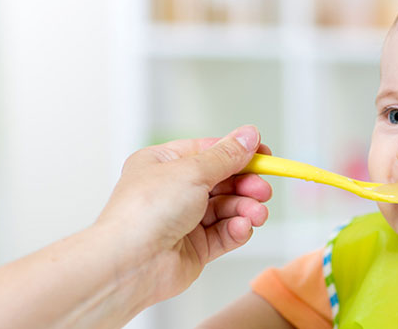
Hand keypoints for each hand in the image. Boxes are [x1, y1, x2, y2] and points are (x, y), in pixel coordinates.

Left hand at [96, 125, 272, 303]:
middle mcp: (173, 191)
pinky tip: (242, 227)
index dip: (239, 154)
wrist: (131, 262)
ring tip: (257, 214)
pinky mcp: (195, 247)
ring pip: (227, 208)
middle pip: (222, 181)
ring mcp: (184, 220)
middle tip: (263, 190)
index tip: (265, 156)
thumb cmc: (147, 211)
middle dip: (246, 185)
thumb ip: (227, 156)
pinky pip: (224, 233)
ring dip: (246, 209)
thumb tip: (249, 135)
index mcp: (163, 164)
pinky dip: (237, 229)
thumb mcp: (192, 171)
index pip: (209, 153)